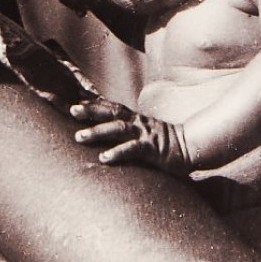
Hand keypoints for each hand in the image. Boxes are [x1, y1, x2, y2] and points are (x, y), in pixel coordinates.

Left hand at [70, 97, 190, 175]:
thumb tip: (102, 138)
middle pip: (109, 112)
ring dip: (97, 132)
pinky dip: (118, 152)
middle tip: (70, 110)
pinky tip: (104, 158)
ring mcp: (143, 133)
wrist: (192, 147)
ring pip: (117, 128)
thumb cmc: (162, 144)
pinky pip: (132, 149)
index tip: (68, 102)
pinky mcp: (151, 148)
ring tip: (79, 137)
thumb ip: (124, 133)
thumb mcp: (140, 134)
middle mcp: (135, 122)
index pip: (107, 107)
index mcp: (131, 118)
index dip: (88, 103)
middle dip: (89, 110)